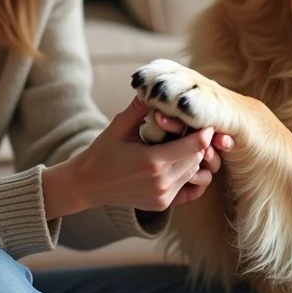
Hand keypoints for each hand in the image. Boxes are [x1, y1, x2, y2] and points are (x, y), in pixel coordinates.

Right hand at [42, 98, 214, 218]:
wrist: (87, 184)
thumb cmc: (102, 152)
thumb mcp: (118, 126)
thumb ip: (139, 108)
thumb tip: (153, 88)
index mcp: (152, 162)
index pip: (194, 146)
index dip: (203, 132)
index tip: (204, 122)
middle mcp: (161, 182)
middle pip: (197, 159)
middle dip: (198, 144)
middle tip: (192, 130)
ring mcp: (162, 197)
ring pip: (194, 173)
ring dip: (192, 158)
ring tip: (182, 144)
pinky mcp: (161, 205)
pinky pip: (189, 188)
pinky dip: (190, 175)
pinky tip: (181, 164)